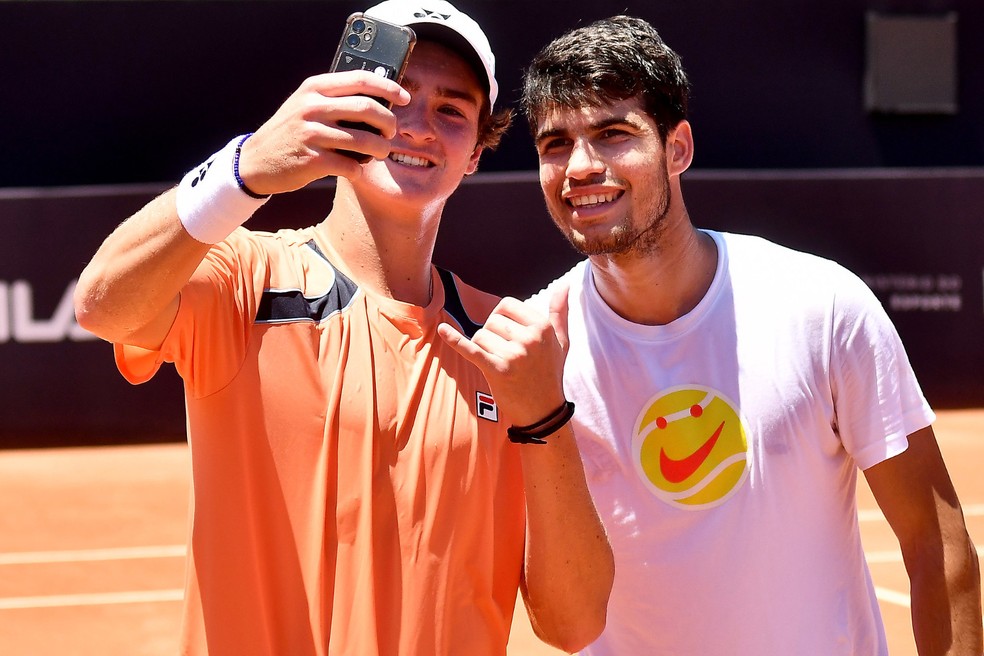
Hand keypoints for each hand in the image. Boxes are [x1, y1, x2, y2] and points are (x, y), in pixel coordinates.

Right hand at [236, 70, 410, 194]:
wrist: (257, 160)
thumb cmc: (291, 132)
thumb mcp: (306, 104)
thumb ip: (335, 98)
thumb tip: (379, 99)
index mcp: (315, 88)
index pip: (361, 79)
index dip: (389, 87)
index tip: (405, 97)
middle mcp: (313, 107)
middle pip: (369, 109)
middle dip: (389, 123)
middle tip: (391, 133)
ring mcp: (312, 134)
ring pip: (365, 140)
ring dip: (380, 149)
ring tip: (380, 153)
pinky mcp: (313, 160)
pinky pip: (351, 166)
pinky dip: (359, 169)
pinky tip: (355, 168)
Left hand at [438, 285, 570, 425]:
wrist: (543, 411)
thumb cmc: (550, 373)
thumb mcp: (562, 341)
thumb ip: (560, 312)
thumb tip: (564, 284)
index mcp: (542, 327)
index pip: (506, 305)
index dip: (502, 318)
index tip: (509, 334)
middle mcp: (529, 338)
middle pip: (491, 320)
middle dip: (493, 335)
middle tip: (508, 355)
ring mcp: (513, 355)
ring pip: (480, 336)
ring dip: (483, 349)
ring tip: (501, 364)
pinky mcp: (496, 370)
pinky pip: (470, 349)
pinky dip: (454, 339)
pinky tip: (442, 330)